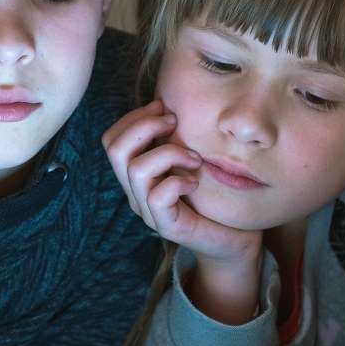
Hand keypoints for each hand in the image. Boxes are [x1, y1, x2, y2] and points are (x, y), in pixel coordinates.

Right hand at [103, 101, 263, 323]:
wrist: (233, 241)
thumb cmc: (214, 197)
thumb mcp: (190, 160)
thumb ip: (175, 139)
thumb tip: (168, 104)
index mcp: (137, 174)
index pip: (111, 139)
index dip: (134, 117)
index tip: (164, 109)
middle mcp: (136, 192)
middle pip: (114, 149)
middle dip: (145, 125)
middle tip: (175, 123)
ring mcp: (149, 211)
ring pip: (136, 169)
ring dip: (169, 152)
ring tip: (195, 158)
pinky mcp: (168, 226)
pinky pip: (158, 197)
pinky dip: (178, 181)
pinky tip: (196, 182)